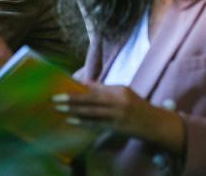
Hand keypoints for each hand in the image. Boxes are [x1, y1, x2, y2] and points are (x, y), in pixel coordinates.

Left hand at [53, 83, 184, 154]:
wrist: (155, 124)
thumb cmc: (136, 105)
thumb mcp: (123, 91)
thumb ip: (104, 87)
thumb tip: (85, 82)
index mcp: (119, 90)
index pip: (95, 89)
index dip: (79, 90)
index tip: (63, 87)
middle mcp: (118, 102)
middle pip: (91, 99)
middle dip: (72, 99)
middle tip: (55, 98)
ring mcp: (117, 116)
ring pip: (91, 112)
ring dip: (73, 110)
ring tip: (59, 108)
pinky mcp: (116, 128)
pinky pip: (96, 124)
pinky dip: (83, 122)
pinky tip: (71, 120)